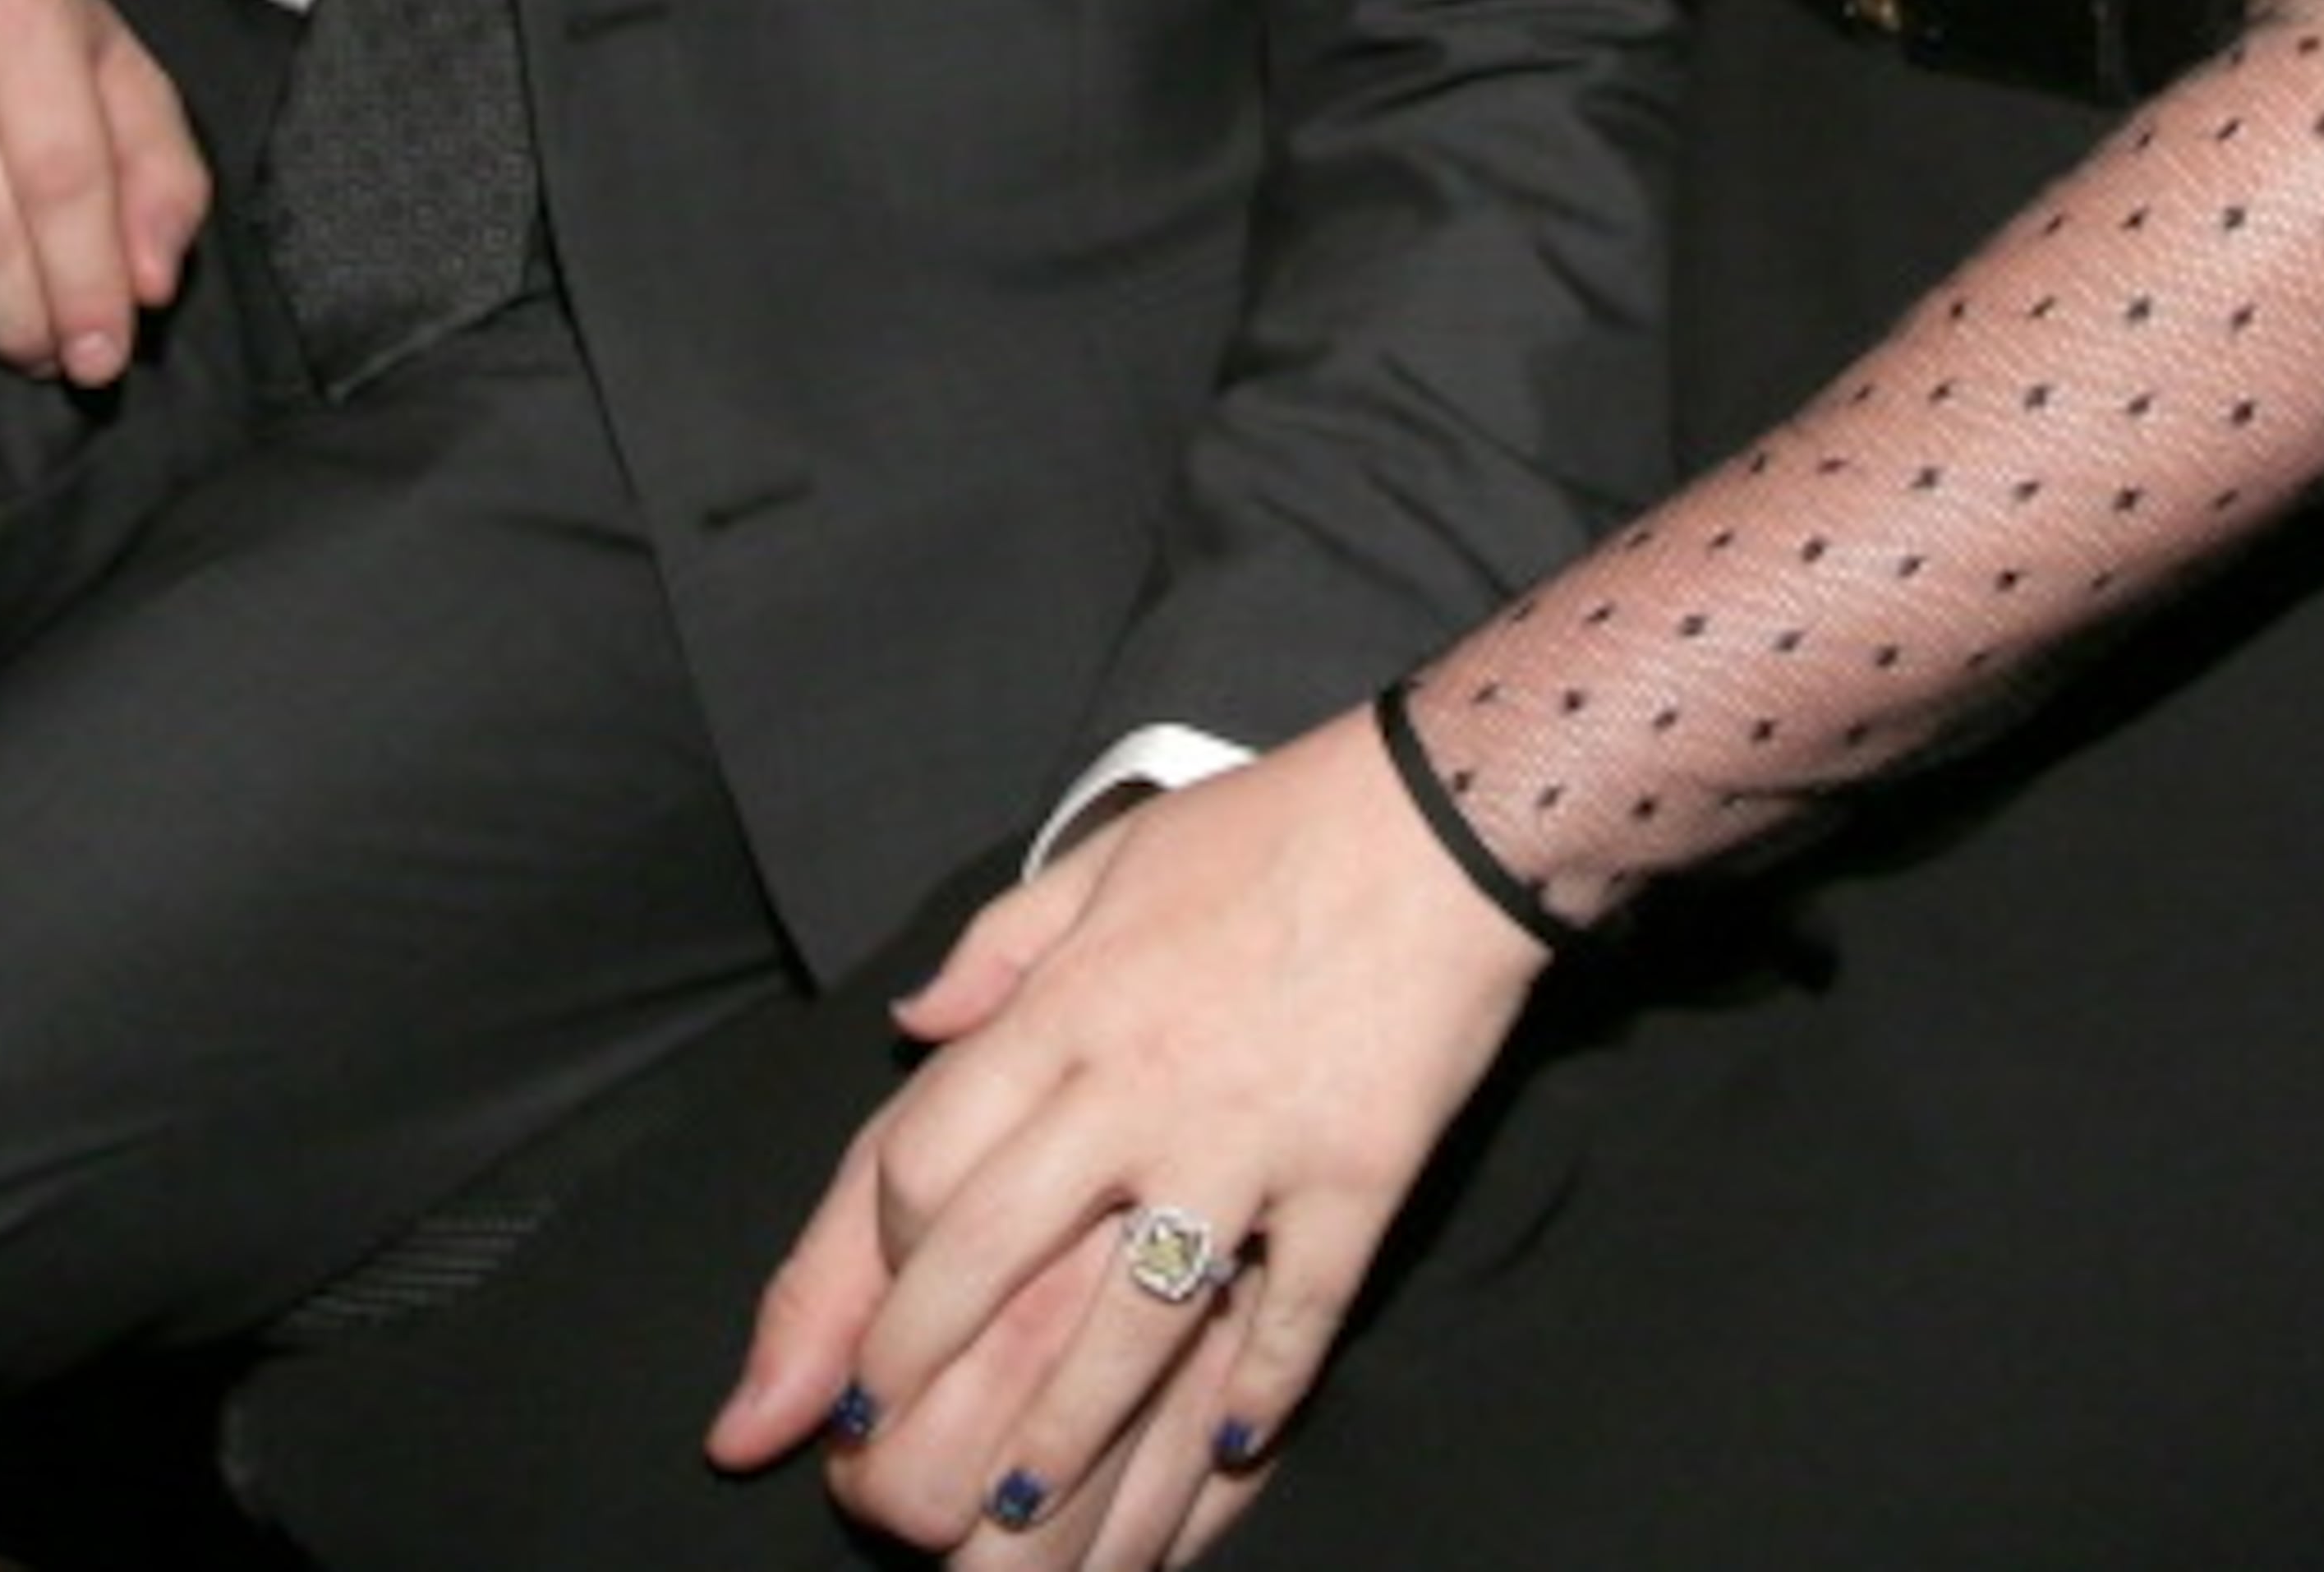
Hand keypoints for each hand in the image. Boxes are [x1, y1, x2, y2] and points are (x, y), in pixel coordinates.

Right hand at [0, 0, 205, 378]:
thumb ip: (162, 175)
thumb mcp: (123, 75)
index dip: (87, 279)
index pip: (63, 171)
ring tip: (11, 320)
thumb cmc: (35, 31)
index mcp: (24, 14)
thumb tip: (150, 284)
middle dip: (28, 312)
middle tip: (63, 357)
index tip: (107, 351)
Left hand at [710, 706, 1554, 1556]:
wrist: (1444, 821)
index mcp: (1071, 1005)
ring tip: (1016, 1502)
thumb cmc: (1273, 828)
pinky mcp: (1352, 1182)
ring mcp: (1249, 1145)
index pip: (928, 1151)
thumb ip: (1000, 942)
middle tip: (883, 1442)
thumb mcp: (1113, 855)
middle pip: (992, 1253)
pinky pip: (1295, 1319)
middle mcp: (1140, 1088)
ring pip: (1129, 1325)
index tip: (879, 1295)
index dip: (882, 1243)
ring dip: (1063, 1432)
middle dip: (921, 1361)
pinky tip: (1234, 1442)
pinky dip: (1261, 1393)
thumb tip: (912, 1020)